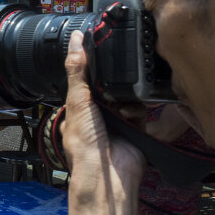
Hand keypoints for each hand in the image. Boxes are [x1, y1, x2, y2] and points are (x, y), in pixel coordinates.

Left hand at [60, 30, 144, 214]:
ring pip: (126, 95)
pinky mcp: (135, 126)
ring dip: (125, 97)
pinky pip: (140, 108)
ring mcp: (116, 120)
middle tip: (111, 83)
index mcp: (77, 106)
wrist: (107, 173)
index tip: (100, 49)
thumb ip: (77, 71)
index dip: (92, 66)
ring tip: (119, 106)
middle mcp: (96, 112)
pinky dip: (137, 110)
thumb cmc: (84, 143)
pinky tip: (131, 115)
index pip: (85, 78)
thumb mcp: (77, 101)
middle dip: (112, 82)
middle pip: (108, 85)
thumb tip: (74, 41)